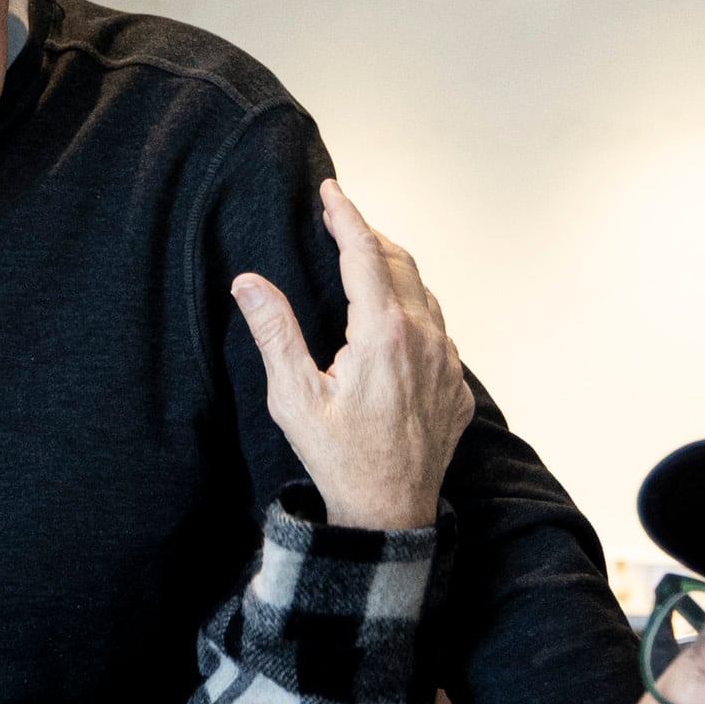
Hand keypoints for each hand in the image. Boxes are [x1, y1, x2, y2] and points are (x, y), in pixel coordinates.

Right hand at [231, 180, 474, 530]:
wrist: (390, 513)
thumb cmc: (339, 459)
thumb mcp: (294, 398)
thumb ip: (275, 332)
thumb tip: (248, 282)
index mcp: (383, 334)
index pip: (363, 254)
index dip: (345, 216)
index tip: (331, 190)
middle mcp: (425, 339)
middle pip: (400, 263)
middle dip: (369, 235)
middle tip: (342, 219)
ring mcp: (447, 363)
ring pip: (425, 294)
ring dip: (395, 269)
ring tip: (367, 259)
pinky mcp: (456, 386)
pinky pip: (439, 331)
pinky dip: (415, 310)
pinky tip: (395, 320)